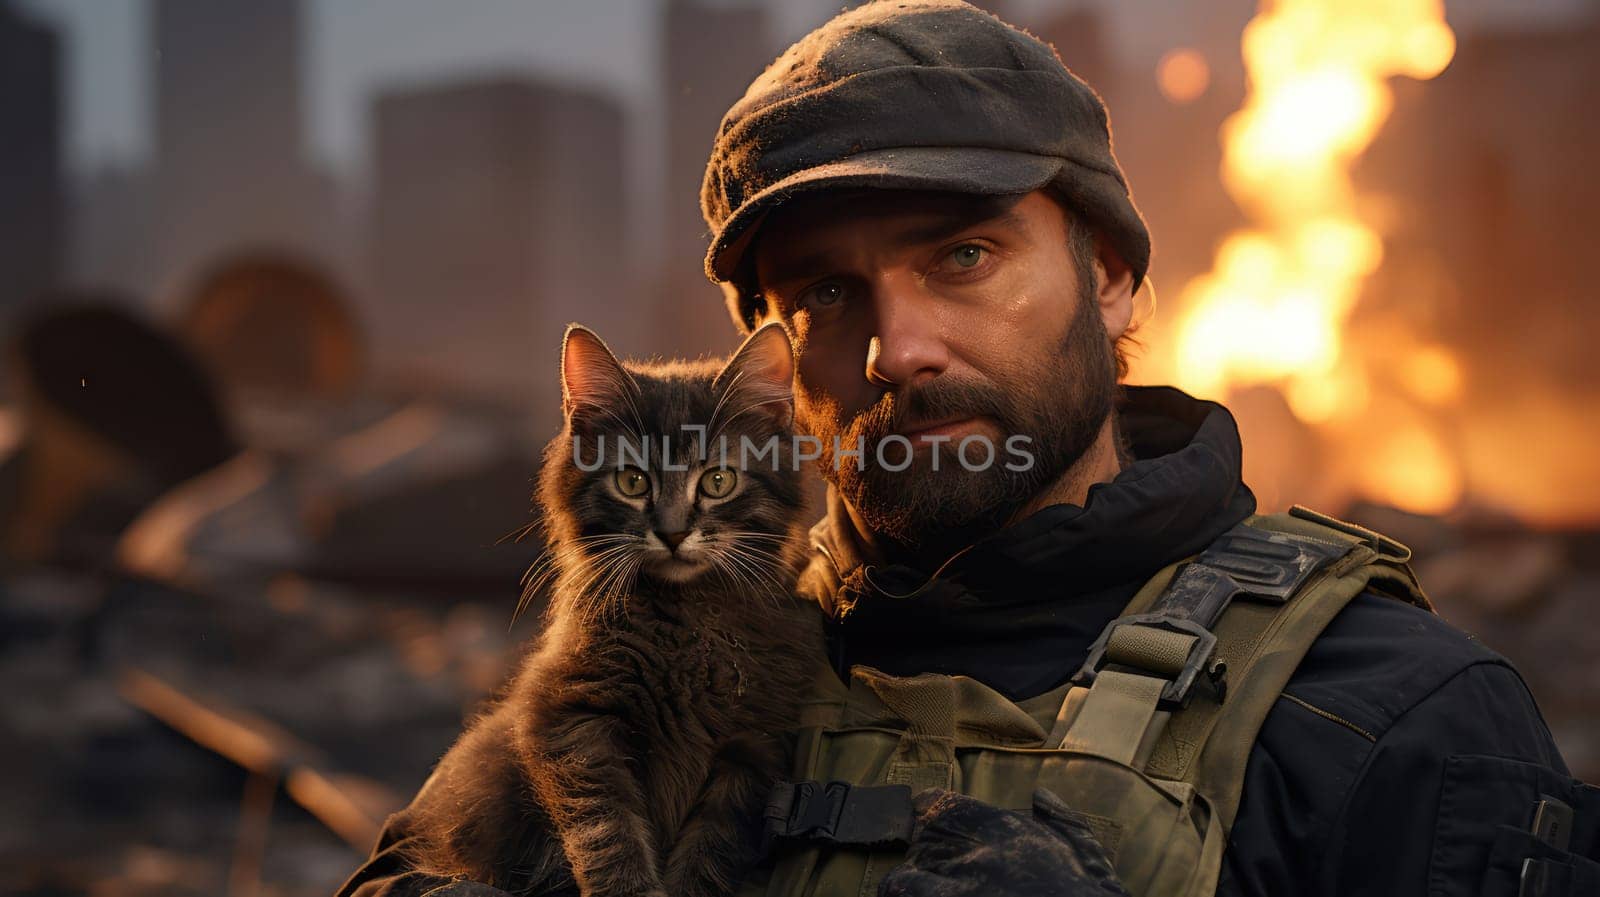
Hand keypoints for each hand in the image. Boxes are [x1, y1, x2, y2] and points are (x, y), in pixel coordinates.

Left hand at [877, 788, 1129, 896]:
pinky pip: (903, 892)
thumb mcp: (1085, 853)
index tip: (927, 824)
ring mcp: (958, 886)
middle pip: (919, 839)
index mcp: (1004, 830)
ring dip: (909, 881)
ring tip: (921, 890)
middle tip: (934, 868)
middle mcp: (975, 853)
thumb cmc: (1086, 894)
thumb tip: (1042, 795)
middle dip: (921, 851)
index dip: (928, 814)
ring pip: (904, 873)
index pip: (940, 805)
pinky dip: (906, 893)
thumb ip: (1061, 820)